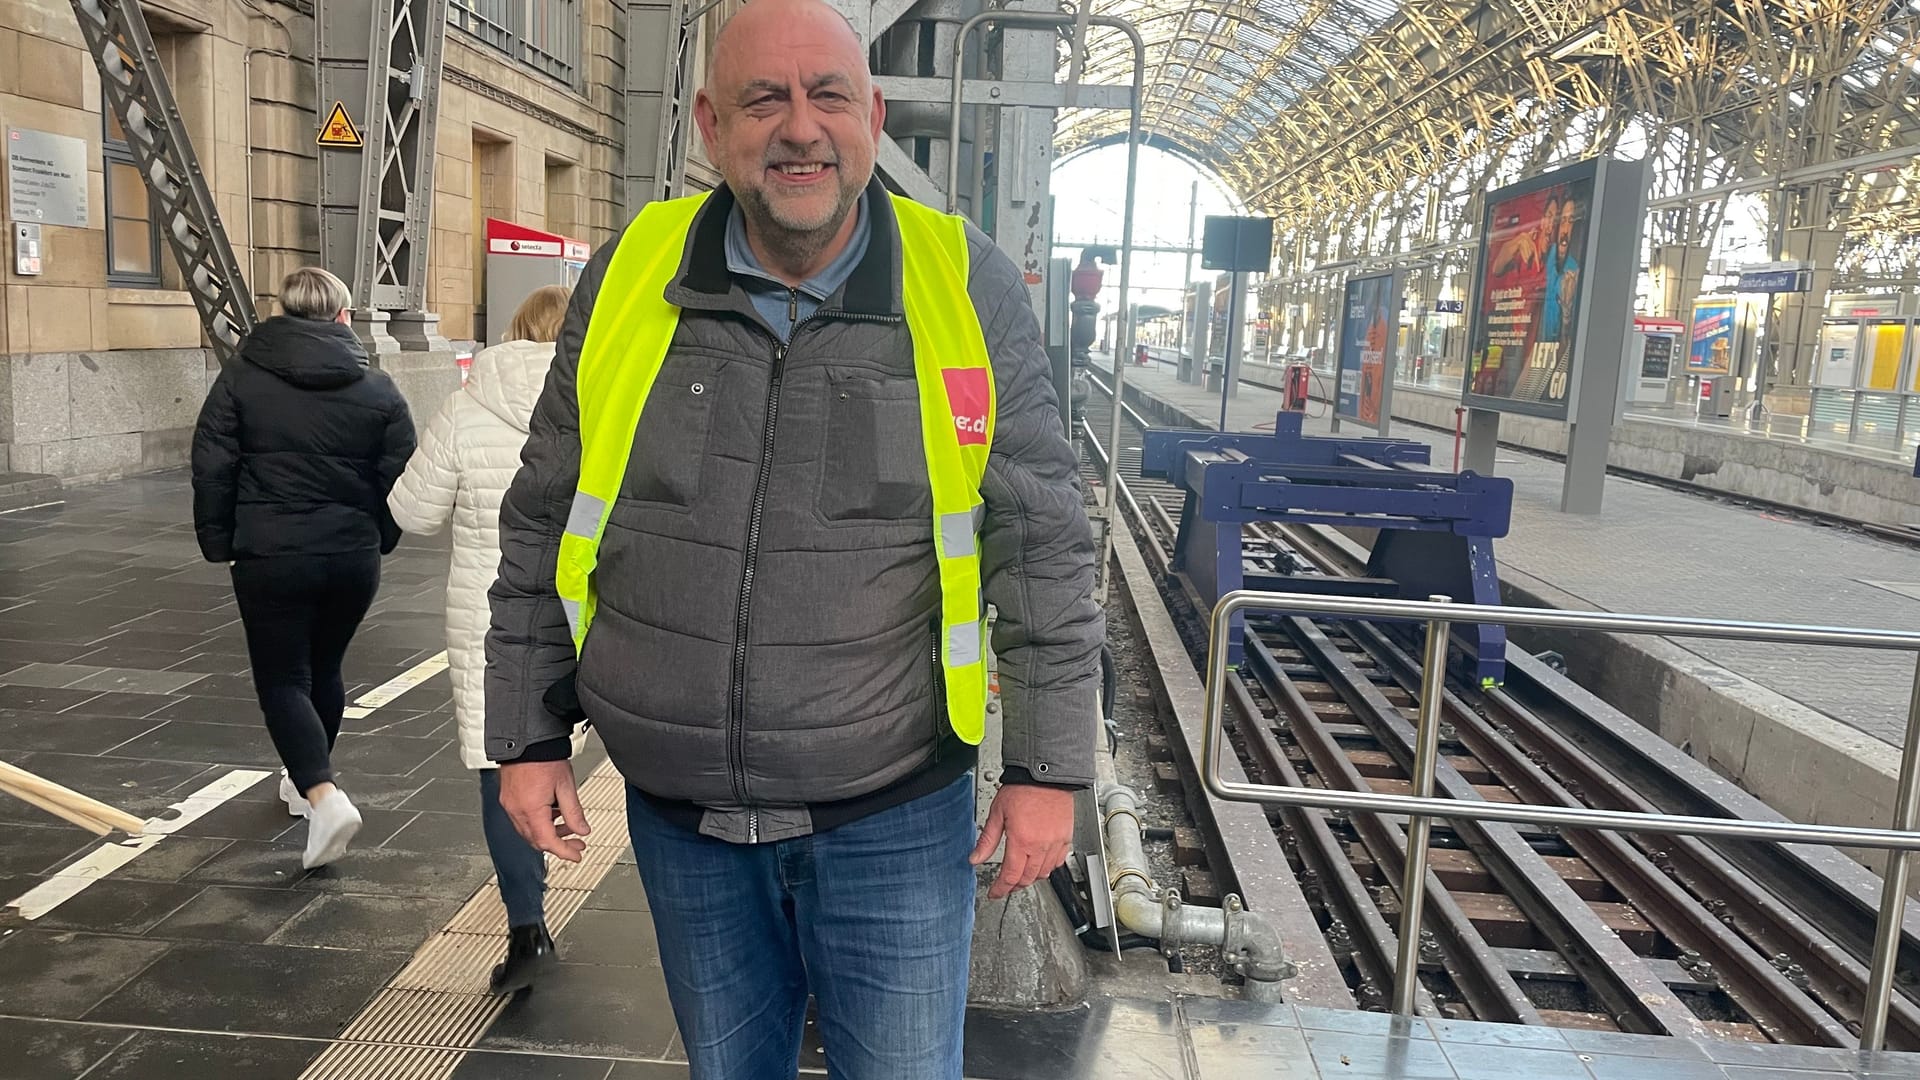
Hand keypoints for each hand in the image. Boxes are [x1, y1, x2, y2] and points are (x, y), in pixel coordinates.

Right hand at [498, 760, 590, 862]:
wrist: (527, 740)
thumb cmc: (544, 757)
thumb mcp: (566, 786)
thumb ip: (574, 812)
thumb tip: (582, 830)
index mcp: (531, 809)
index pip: (547, 842)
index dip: (564, 852)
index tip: (576, 855)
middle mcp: (516, 810)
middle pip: (536, 840)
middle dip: (558, 844)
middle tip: (576, 843)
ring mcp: (509, 804)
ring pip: (528, 831)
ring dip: (548, 833)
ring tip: (567, 825)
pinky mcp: (508, 798)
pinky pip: (522, 819)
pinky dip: (538, 822)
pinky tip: (552, 814)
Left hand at [970, 783, 1074, 899]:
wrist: (1046, 774)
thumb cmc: (1023, 789)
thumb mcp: (997, 813)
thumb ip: (987, 840)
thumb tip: (975, 858)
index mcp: (1022, 840)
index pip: (1010, 875)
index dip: (1001, 888)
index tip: (995, 892)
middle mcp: (1041, 845)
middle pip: (1027, 878)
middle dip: (1014, 886)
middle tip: (1005, 885)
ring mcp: (1056, 843)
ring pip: (1044, 873)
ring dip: (1030, 878)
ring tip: (1021, 875)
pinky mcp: (1066, 838)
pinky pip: (1058, 862)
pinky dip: (1047, 868)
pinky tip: (1039, 863)